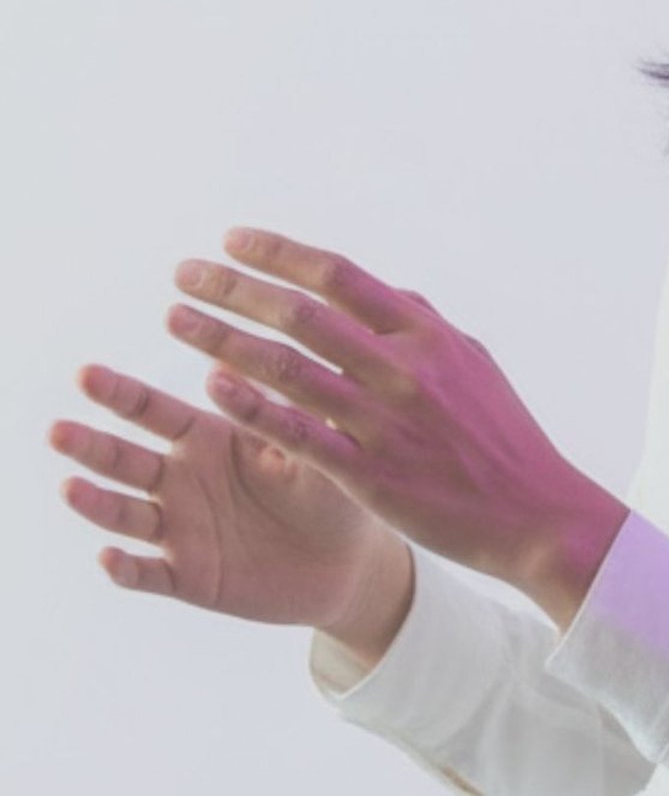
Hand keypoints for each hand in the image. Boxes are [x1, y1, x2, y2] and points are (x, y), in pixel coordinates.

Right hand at [50, 365, 411, 664]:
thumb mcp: (304, 445)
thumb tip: (239, 354)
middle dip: (90, 445)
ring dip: (96, 502)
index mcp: (208, 440)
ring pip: (126, 515)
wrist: (347, 563)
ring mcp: (180, 530)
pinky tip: (109, 558)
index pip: (154, 413)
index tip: (86, 373)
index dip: (120, 394)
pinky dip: (126, 568)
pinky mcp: (188, 577)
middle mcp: (183, 482)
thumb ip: (272, 408)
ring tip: (70, 486)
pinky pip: (148, 574)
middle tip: (58, 429)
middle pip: (125, 460)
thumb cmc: (329, 489)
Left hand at [166, 228, 626, 627]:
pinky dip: (250, 407)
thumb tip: (376, 292)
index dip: (279, 253)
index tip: (230, 241)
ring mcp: (385, 422)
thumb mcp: (472, 364)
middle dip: (234, 287)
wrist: (535, 514)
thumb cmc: (501, 437)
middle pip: (301, 312)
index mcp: (428, 335)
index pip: (340, 275)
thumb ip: (420, 327)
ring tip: (176, 320)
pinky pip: (297, 433)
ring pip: (287, 367)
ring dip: (223, 338)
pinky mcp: (370, 475)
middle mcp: (404, 369)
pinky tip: (209, 387)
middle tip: (184, 274)